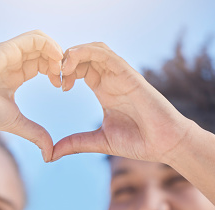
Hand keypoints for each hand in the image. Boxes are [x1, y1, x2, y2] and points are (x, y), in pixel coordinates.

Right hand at [0, 30, 62, 160]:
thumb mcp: (17, 123)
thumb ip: (35, 134)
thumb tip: (49, 155)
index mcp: (16, 73)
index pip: (42, 63)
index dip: (56, 71)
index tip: (61, 86)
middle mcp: (14, 60)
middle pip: (44, 51)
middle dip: (59, 62)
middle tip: (64, 78)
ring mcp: (10, 52)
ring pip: (41, 40)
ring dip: (56, 51)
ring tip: (60, 69)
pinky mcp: (7, 48)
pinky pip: (34, 38)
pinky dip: (50, 45)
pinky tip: (55, 61)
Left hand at [52, 42, 192, 162]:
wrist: (165, 144)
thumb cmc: (138, 142)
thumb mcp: (99, 142)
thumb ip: (75, 144)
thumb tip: (49, 155)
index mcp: (104, 90)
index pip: (81, 68)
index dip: (64, 71)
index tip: (57, 85)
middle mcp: (111, 79)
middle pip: (84, 55)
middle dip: (65, 60)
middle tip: (55, 76)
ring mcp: (121, 75)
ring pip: (95, 49)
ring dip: (74, 53)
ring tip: (62, 69)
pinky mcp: (129, 75)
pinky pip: (107, 55)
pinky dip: (87, 53)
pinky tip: (73, 64)